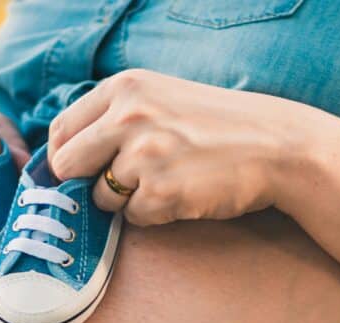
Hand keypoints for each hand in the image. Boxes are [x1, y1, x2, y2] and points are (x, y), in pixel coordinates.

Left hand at [46, 69, 308, 226]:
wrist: (277, 145)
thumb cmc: (219, 125)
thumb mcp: (161, 98)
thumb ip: (114, 117)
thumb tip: (66, 155)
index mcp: (124, 88)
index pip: (62, 130)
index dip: (65, 157)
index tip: (79, 171)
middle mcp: (128, 117)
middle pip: (68, 165)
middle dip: (85, 182)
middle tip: (116, 186)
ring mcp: (144, 156)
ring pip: (102, 197)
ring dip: (126, 200)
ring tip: (165, 183)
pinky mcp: (162, 193)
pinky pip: (134, 217)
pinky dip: (153, 214)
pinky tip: (182, 195)